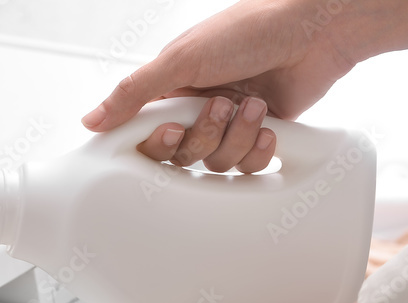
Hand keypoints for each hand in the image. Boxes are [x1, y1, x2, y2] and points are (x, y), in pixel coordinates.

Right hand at [82, 0, 358, 171]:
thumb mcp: (181, 58)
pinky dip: (258, 149)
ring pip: (213, 164)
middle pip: (180, 155)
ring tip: (252, 104)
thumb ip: (133, 92)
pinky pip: (246, 167)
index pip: (145, 135)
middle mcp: (195, 110)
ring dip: (236, 136)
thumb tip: (91, 121)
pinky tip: (268, 124)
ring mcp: (228, 125)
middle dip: (203, 135)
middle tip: (220, 106)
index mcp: (170, 90)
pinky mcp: (258, 137)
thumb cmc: (250, 30)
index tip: (172, 131)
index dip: (158, 142)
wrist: (317, 31)